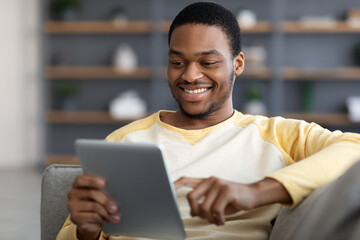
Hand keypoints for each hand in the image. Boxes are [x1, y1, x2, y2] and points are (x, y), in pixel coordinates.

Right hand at [68, 175, 119, 239]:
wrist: (90, 221)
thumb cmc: (96, 202)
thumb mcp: (99, 194)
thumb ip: (103, 189)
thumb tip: (115, 192)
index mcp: (78, 184)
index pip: (81, 179)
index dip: (92, 181)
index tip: (104, 183)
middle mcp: (73, 194)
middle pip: (91, 193)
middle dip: (106, 200)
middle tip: (115, 207)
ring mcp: (72, 206)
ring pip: (94, 206)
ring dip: (107, 212)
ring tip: (115, 215)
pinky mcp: (75, 217)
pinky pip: (93, 216)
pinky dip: (103, 218)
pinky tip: (108, 219)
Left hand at [174, 177, 290, 225]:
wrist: (253, 195)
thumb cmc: (232, 200)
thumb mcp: (216, 202)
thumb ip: (204, 204)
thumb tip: (192, 212)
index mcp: (206, 182)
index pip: (186, 180)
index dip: (175, 185)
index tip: (167, 190)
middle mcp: (210, 180)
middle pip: (191, 197)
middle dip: (195, 211)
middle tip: (205, 217)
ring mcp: (219, 185)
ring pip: (204, 207)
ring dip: (210, 219)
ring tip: (217, 220)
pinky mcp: (228, 191)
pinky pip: (216, 210)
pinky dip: (218, 219)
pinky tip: (222, 221)